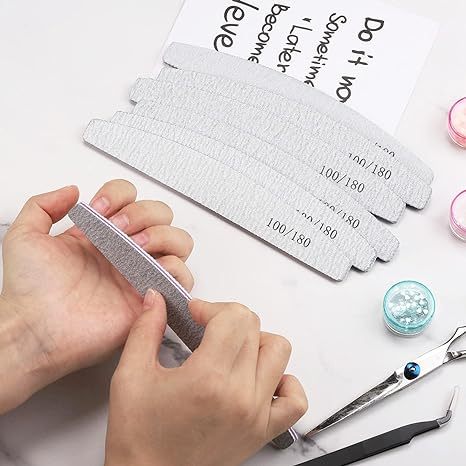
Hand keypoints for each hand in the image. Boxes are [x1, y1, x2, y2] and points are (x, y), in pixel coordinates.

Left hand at [0, 180, 193, 412]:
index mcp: (101, 235)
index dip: (119, 195)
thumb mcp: (24, 237)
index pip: (129, 197)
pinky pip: (183, 278)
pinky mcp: (150, 298)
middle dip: (143, 213)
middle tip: (119, 230)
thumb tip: (72, 191)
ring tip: (136, 248)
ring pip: (179, 241)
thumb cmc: (30, 291)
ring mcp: (140, 273)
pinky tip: (150, 270)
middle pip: (161, 214)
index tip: (99, 210)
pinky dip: (176, 268)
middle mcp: (125, 251)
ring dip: (162, 236)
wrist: (37, 330)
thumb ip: (43, 205)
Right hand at [105, 291, 307, 465]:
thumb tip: (155, 299)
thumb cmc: (139, 439)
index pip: (234, 317)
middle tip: (206, 329)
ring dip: (256, 341)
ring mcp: (256, 414)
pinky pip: (295, 400)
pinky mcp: (262, 431)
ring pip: (278, 352)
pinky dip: (284, 381)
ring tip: (230, 350)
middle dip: (228, 318)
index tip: (195, 314)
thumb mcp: (130, 376)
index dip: (211, 306)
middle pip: (254, 327)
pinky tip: (260, 378)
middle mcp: (239, 395)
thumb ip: (145, 329)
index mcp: (208, 378)